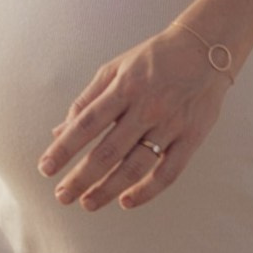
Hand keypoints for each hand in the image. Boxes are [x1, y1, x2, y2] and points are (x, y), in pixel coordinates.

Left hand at [36, 28, 231, 211]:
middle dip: (81, 178)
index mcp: (124, 88)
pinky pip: (168, 172)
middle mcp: (147, 108)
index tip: (46, 168)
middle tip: (62, 196)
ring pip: (135, 166)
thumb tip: (60, 132)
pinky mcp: (192, 137)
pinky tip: (126, 201)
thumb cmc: (154, 59)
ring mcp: (171, 124)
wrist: (206, 50)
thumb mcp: (115, 69)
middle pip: (107, 151)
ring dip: (108, 189)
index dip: (64, 148)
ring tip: (87, 203)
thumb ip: (87, 100)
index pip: (86, 124)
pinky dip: (147, 191)